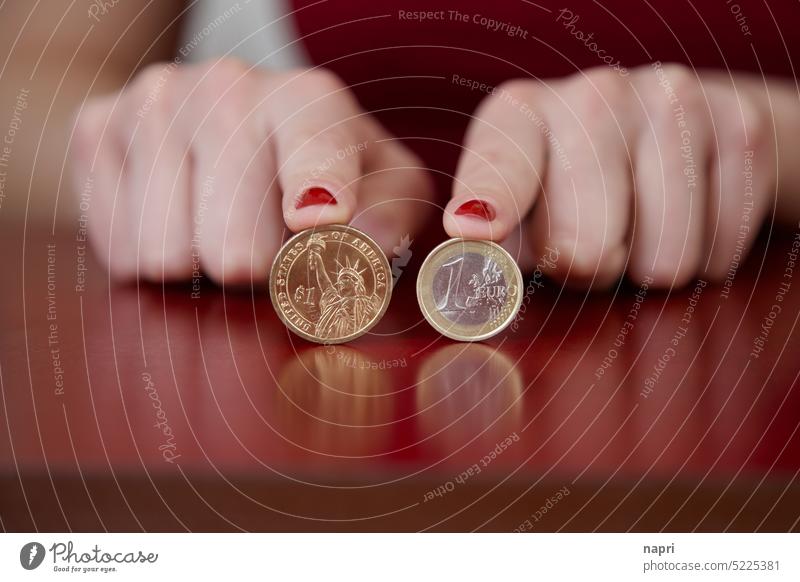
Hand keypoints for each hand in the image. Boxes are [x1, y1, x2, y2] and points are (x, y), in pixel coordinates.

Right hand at [70, 58, 431, 283]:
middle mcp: (227, 87)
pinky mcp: (96, 127)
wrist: (228, 117)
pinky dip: (151, 254)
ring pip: (167, 255)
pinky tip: (178, 219)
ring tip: (219, 230)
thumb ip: (390, 211)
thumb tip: (364, 241)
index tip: (314, 220)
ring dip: (200, 265)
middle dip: (255, 271)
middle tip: (265, 251)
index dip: (314, 192)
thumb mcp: (380, 182)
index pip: (312, 151)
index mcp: (309, 98)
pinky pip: (119, 248)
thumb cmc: (319, 165)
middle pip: (235, 248)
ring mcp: (155, 103)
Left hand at [446, 63, 784, 288]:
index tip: (475, 229)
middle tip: (588, 253)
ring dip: (647, 268)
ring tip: (636, 232)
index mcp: (521, 114)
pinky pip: (719, 248)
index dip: (492, 202)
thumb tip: (475, 271)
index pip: (502, 164)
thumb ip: (496, 247)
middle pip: (586, 244)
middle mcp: (594, 95)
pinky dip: (703, 258)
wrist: (673, 131)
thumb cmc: (573, 188)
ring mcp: (671, 102)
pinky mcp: (740, 127)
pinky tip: (685, 220)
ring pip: (663, 259)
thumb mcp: (520, 212)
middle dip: (588, 271)